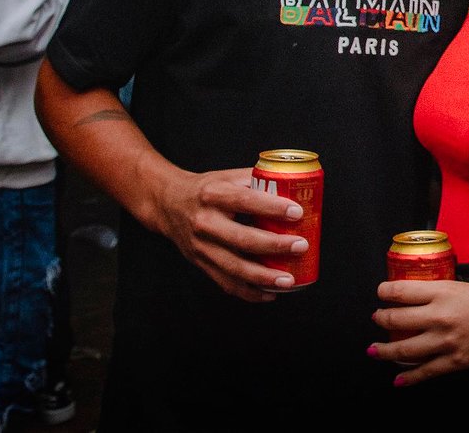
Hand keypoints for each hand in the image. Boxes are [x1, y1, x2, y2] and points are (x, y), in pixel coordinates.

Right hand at [146, 165, 309, 302]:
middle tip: (300, 246)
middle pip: (242, 239)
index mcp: (213, 195)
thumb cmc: (206, 189)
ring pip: (234, 267)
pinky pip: (226, 283)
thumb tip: (295, 185)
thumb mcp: (227, 176)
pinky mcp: (201, 263)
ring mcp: (201, 246)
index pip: (245, 200)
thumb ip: (257, 179)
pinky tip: (270, 293)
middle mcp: (205, 222)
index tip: (297, 212)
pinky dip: (249, 292)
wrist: (168, 204)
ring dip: (264, 277)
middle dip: (274, 245)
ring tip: (289, 280)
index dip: (272, 207)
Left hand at [369, 278, 468, 384]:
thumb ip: (447, 292)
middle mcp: (441, 316)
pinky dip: (408, 377)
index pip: (401, 291)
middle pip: (396, 320)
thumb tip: (430, 297)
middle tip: (377, 318)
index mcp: (444, 291)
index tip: (380, 292)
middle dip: (381, 319)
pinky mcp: (456, 361)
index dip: (385, 292)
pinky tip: (398, 379)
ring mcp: (447, 341)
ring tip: (374, 349)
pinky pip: (425, 372)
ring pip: (404, 349)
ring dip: (384, 350)